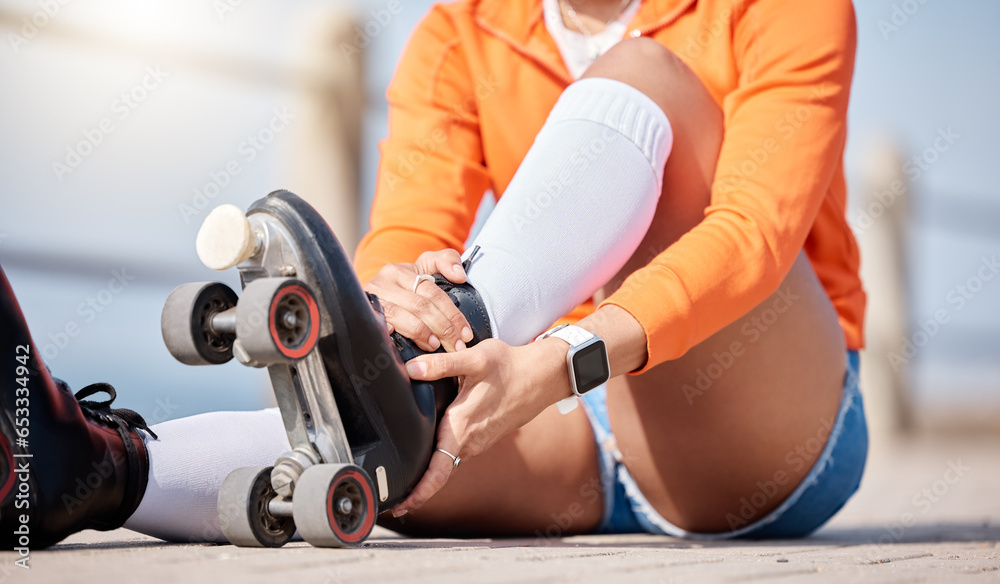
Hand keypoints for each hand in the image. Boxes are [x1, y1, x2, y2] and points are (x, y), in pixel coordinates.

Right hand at [364, 249, 473, 352]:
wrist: (377, 294)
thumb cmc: (406, 283)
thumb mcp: (426, 266)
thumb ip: (446, 261)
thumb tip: (460, 276)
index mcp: (400, 271)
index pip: (432, 293)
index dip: (452, 314)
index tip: (465, 333)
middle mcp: (383, 283)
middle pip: (419, 306)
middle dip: (443, 329)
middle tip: (457, 347)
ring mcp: (371, 300)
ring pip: (400, 316)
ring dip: (421, 333)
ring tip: (436, 346)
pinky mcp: (363, 315)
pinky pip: (378, 326)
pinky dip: (390, 333)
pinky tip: (403, 343)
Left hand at [391, 337, 572, 516]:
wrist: (540, 376)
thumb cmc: (509, 368)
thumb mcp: (475, 359)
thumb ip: (441, 365)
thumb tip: (412, 368)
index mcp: (462, 428)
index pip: (438, 472)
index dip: (418, 493)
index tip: (400, 506)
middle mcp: (470, 441)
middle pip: (438, 471)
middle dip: (416, 483)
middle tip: (393, 494)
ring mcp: (478, 442)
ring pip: (447, 461)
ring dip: (429, 468)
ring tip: (406, 475)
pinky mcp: (483, 436)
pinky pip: (458, 451)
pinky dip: (442, 456)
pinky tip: (432, 447)